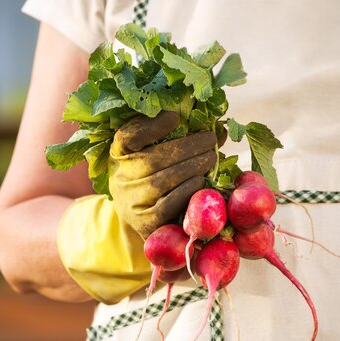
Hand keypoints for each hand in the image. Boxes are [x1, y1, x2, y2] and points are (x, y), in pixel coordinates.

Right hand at [109, 111, 216, 238]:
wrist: (144, 215)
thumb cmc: (155, 175)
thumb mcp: (157, 153)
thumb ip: (181, 138)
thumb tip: (220, 128)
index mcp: (119, 155)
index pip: (126, 138)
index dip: (149, 127)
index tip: (174, 117)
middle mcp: (120, 178)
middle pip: (150, 160)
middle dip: (186, 148)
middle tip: (209, 142)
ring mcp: (130, 202)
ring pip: (159, 182)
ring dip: (190, 168)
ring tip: (210, 159)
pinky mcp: (144, 223)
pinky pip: (165, 207)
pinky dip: (185, 191)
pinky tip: (200, 181)